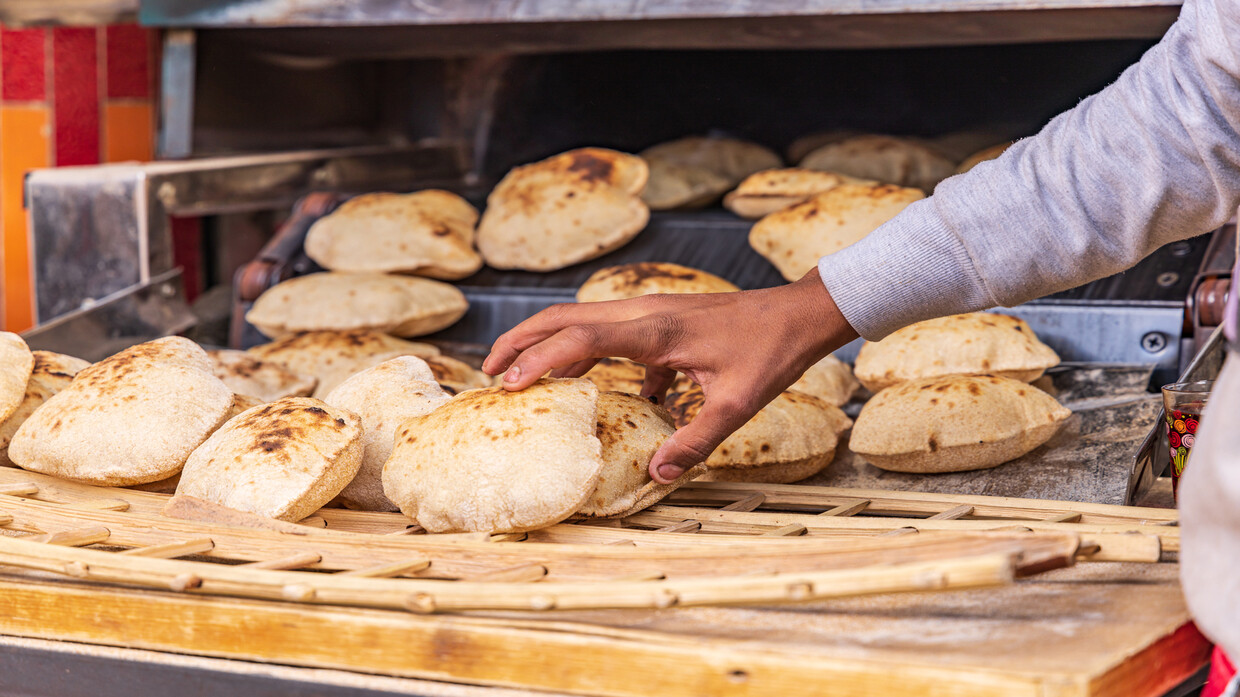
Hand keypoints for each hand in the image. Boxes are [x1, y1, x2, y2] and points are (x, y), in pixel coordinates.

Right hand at [482, 268, 858, 483]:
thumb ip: (696, 441)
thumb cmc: (771, 353)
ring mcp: (650, 312)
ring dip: (546, 341)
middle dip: (521, 341)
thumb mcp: (737, 405)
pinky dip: (587, 352)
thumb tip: (657, 474)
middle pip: (564, 316)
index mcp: (653, 329)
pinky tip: (599, 388)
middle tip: (486, 372)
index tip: (505, 385)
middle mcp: (642, 313)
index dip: (537, 360)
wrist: (800, 314)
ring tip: (516, 373)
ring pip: (582, 319)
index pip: (578, 338)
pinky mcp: (661, 320)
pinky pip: (610, 333)